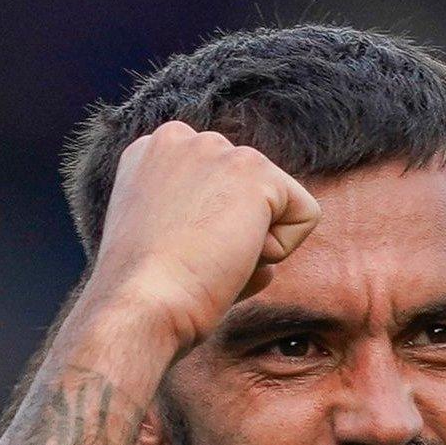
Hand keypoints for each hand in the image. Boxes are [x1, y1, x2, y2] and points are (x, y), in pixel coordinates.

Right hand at [82, 121, 321, 352]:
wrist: (140, 306)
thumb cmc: (149, 294)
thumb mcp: (165, 245)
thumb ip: (203, 224)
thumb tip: (260, 241)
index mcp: (151, 154)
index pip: (220, 191)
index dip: (210, 236)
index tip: (174, 254)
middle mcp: (180, 138)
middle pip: (251, 196)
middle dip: (236, 237)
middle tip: (195, 261)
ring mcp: (216, 148)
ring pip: (278, 205)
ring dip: (255, 246)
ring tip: (211, 259)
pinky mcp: (253, 168)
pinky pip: (305, 216)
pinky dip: (281, 250)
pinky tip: (235, 256)